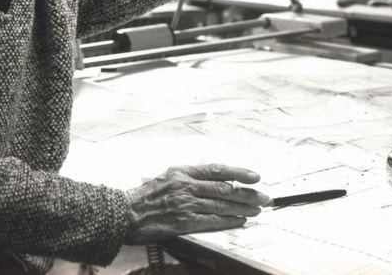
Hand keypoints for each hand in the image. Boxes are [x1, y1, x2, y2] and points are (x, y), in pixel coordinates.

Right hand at [123, 164, 269, 243]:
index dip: (237, 172)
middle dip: (247, 193)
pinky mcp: (183, 221)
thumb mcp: (166, 177)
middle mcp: (185, 185)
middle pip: (223, 188)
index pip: (215, 169)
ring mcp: (185, 203)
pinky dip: (228, 220)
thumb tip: (213, 180)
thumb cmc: (146, 196)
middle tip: (264, 197)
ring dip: (242, 208)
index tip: (254, 176)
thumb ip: (188, 178)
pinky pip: (211, 220)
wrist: (127, 212)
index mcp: (181, 171)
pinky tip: (239, 221)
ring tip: (256, 210)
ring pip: (220, 204)